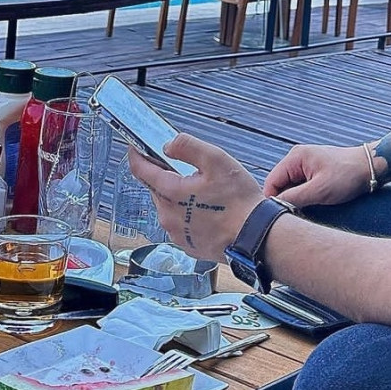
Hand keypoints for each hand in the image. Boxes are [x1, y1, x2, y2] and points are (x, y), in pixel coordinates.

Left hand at [128, 134, 261, 260]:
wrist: (255, 237)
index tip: (135, 147)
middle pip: (156, 188)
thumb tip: (168, 145)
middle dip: (167, 176)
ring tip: (206, 193)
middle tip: (191, 170)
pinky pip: (179, 223)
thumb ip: (188, 147)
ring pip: (168, 206)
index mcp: (171, 193)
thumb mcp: (216, 160)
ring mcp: (176, 233)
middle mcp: (167, 216)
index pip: (141, 170)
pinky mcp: (187, 244)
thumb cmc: (239, 201)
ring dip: (178, 196)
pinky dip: (187, 214)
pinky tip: (208, 211)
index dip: (136, 155)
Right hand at [263, 143, 371, 208]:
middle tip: (296, 216)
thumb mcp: (319, 191)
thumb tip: (273, 208)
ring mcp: (306, 164)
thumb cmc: (348, 176)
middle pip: (279, 185)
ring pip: (290, 187)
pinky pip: (301, 186)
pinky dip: (304, 197)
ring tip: (308, 210)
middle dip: (285, 201)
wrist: (372, 167)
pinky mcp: (314, 171)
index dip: (272, 201)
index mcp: (295, 157)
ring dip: (296, 200)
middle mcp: (297, 158)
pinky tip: (314, 205)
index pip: (271, 182)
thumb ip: (293, 198)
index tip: (281, 217)